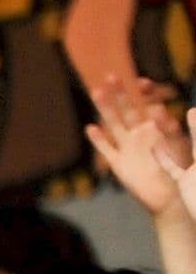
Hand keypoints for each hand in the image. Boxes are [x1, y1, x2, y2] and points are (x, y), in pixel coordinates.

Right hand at [82, 72, 193, 219]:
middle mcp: (140, 135)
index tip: (142, 81)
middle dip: (120, 93)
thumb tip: (170, 109)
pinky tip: (91, 128)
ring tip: (97, 91)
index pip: (149, 104)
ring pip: (114, 124)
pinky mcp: (119, 164)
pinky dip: (99, 139)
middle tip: (111, 75)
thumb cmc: (182, 173)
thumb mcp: (182, 147)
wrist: (171, 198)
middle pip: (128, 110)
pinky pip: (107, 149)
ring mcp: (128, 148)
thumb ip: (176, 129)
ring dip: (105, 109)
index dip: (145, 92)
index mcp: (158, 129)